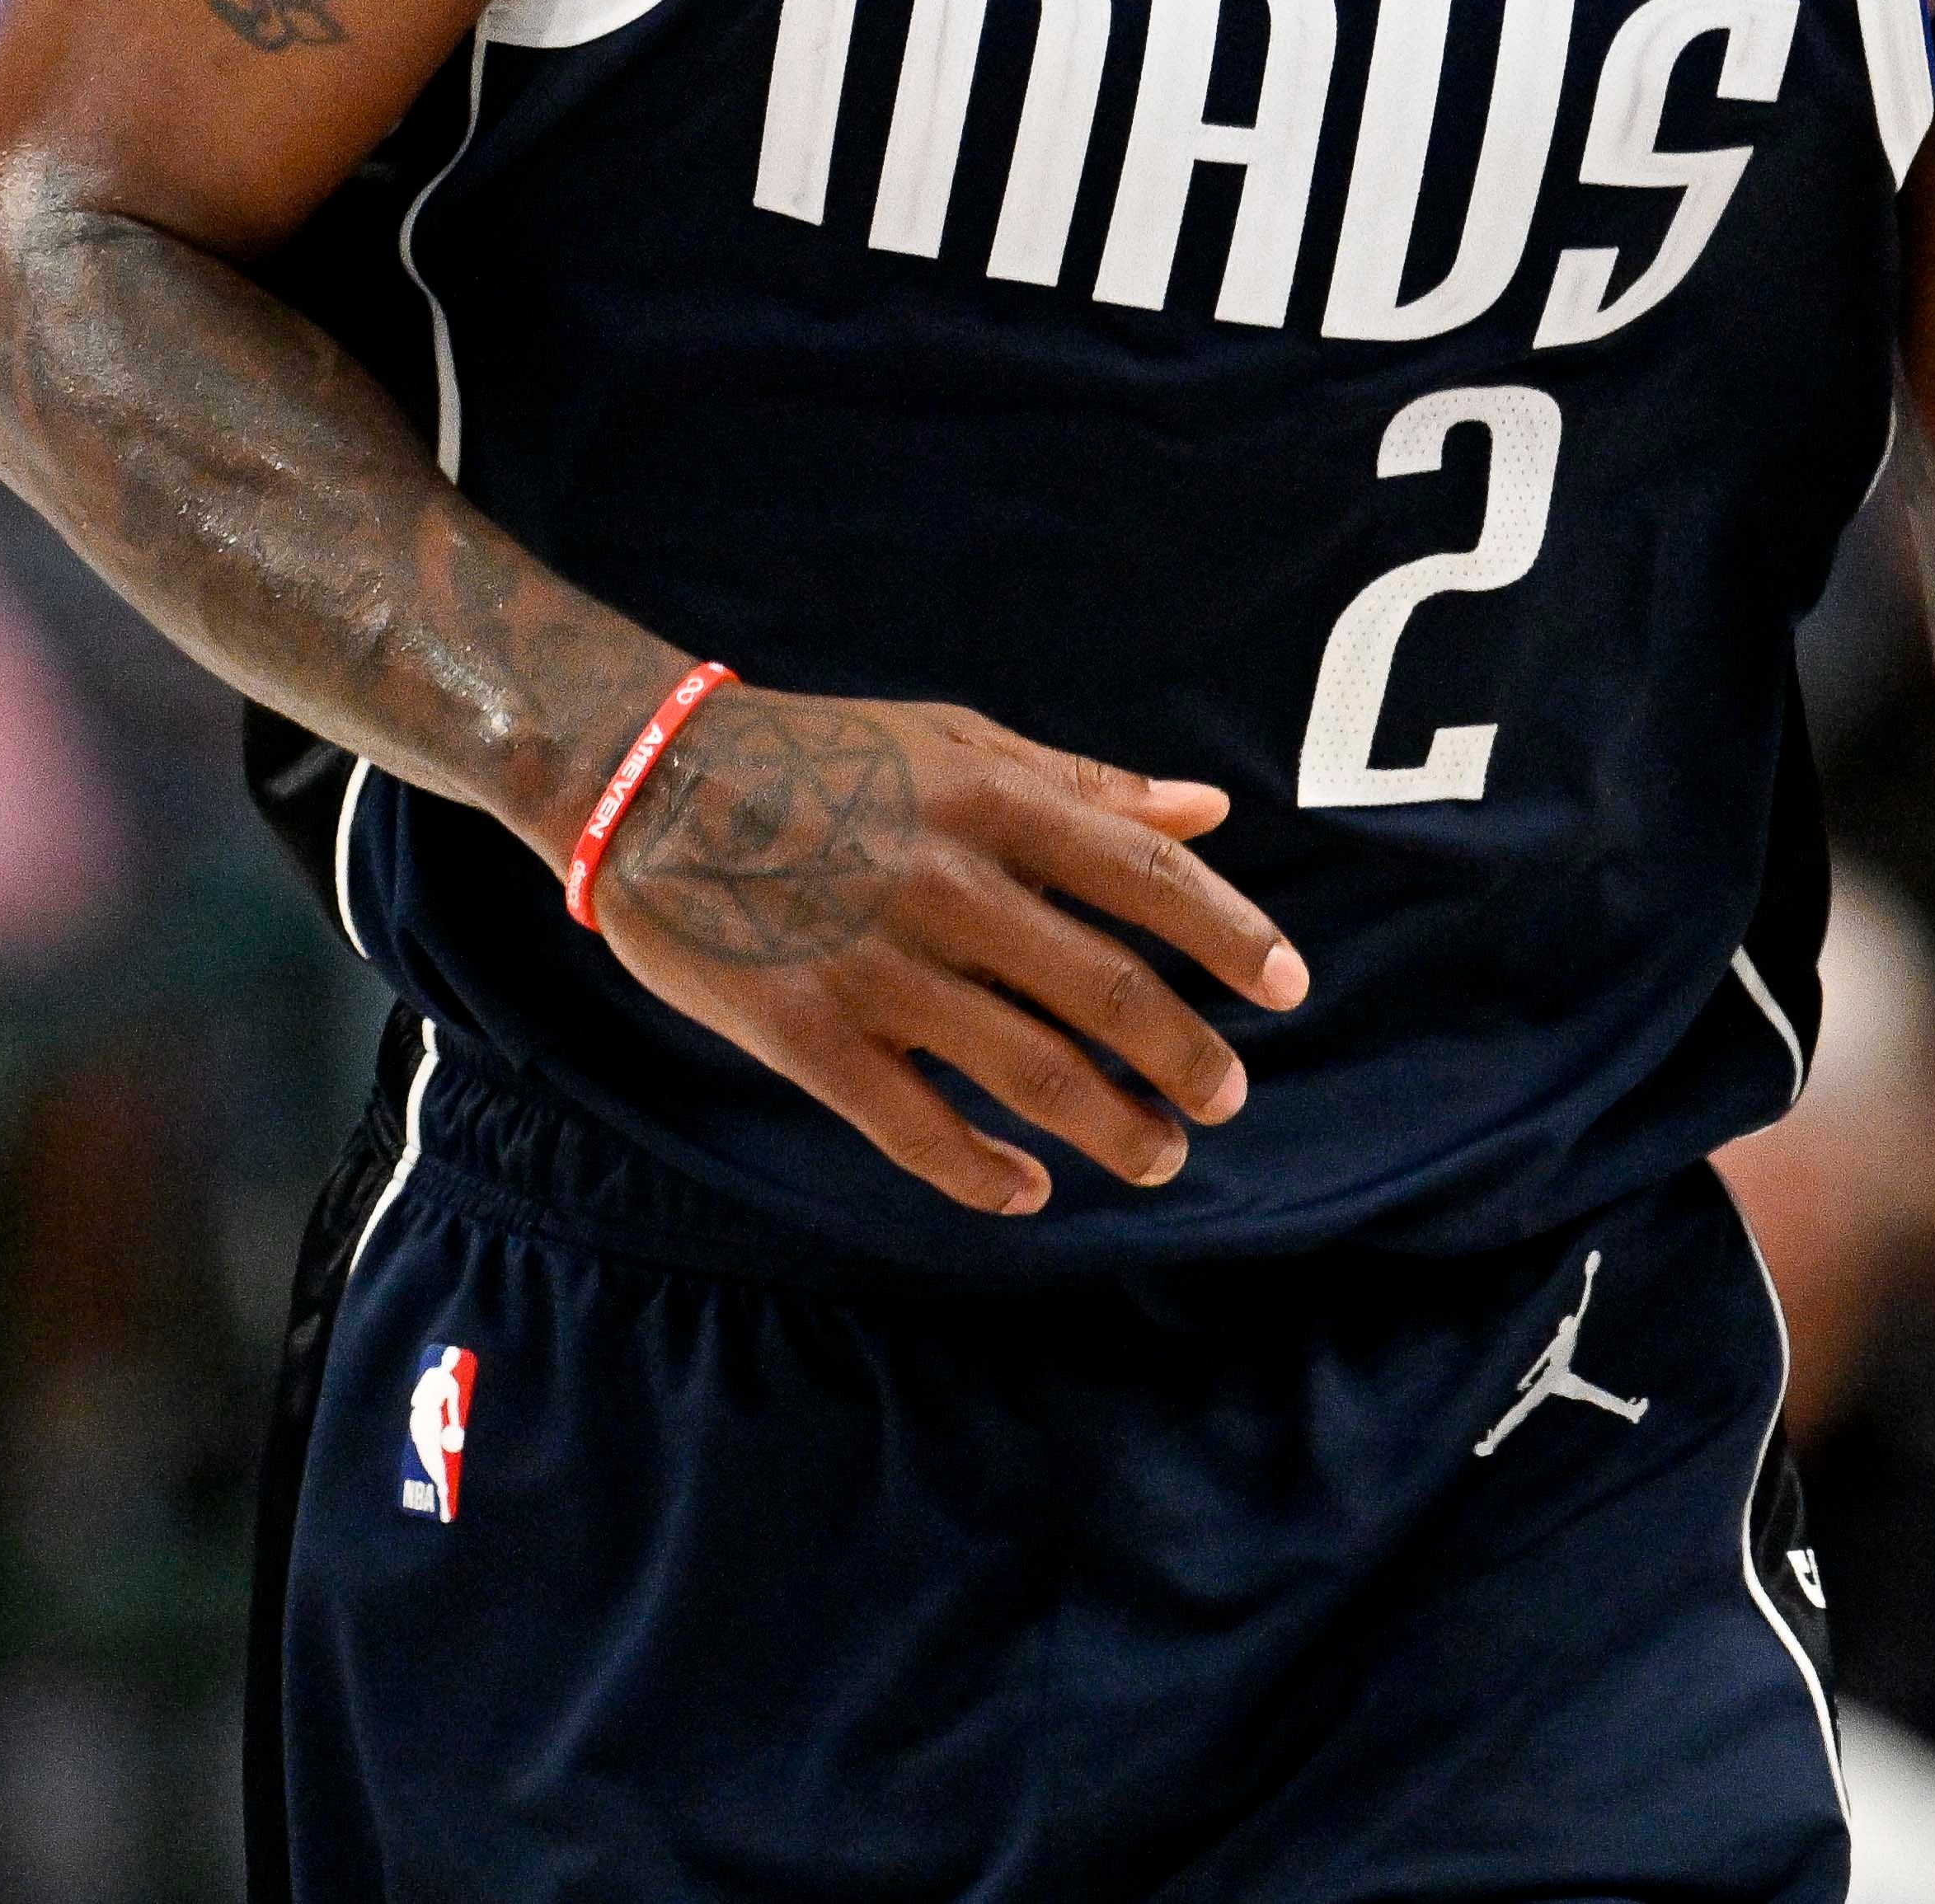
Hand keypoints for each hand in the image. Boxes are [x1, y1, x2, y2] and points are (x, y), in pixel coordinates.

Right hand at [584, 685, 1312, 1215]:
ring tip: (1157, 1155)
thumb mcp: (956, 742)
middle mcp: (948, 885)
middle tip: (1225, 1098)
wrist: (645, 782)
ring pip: (1029, 1071)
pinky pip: (916, 1126)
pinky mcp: (808, 1034)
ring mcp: (877, 966)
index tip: (1289, 988)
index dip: (1231, 937)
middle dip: (1186, 1057)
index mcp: (991, 802)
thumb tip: (1206, 812)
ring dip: (1112, 1127)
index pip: (1146, 876)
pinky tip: (1028, 1191)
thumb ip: (1082, 787)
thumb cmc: (819, 755)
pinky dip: (983, 1172)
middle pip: (1105, 990)